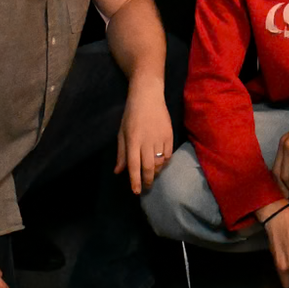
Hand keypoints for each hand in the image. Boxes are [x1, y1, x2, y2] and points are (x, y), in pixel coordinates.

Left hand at [113, 79, 173, 194]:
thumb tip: (118, 172)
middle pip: (149, 167)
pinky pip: (169, 155)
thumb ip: (121, 153)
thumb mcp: (122, 132)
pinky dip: (165, 162)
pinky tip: (161, 164)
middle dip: (147, 180)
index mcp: (133, 140)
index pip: (134, 165)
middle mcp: (146, 141)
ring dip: (156, 172)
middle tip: (145, 187)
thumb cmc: (131, 114)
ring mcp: (160, 138)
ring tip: (152, 175)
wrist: (148, 96)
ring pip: (160, 163)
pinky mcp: (170, 135)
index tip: (136, 191)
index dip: (135, 180)